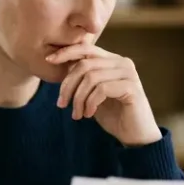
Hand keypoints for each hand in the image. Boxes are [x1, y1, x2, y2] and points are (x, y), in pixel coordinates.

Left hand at [47, 44, 161, 145]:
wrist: (135, 135)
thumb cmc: (113, 115)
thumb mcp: (92, 94)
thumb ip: (82, 78)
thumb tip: (61, 64)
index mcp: (113, 60)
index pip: (86, 48)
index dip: (66, 52)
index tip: (49, 60)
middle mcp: (122, 62)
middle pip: (85, 64)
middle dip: (68, 85)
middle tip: (62, 104)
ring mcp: (128, 74)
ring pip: (91, 77)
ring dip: (78, 98)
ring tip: (77, 114)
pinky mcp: (131, 88)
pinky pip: (101, 89)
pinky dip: (90, 103)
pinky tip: (89, 115)